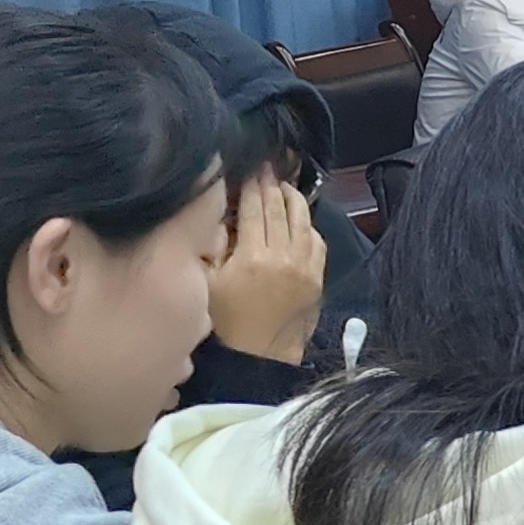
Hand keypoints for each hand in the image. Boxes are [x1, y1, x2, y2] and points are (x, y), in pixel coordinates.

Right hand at [202, 173, 325, 364]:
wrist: (259, 357)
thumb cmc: (223, 321)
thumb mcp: (205, 282)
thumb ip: (213, 245)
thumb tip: (223, 215)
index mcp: (252, 257)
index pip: (254, 209)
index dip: (251, 186)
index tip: (248, 168)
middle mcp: (284, 257)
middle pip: (279, 210)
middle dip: (271, 185)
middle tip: (266, 167)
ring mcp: (306, 267)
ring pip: (303, 221)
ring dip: (293, 200)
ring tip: (283, 185)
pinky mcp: (318, 278)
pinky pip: (317, 241)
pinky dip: (307, 224)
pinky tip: (299, 217)